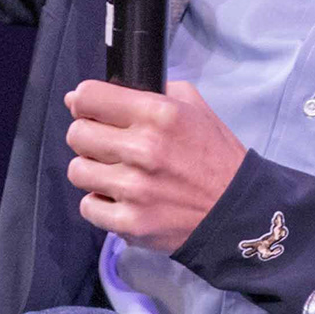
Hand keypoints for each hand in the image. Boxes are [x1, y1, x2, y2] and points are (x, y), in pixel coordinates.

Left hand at [62, 80, 247, 253]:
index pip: (89, 96)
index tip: (90, 111)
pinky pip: (88, 206)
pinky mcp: (131, 222)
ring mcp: (135, 189)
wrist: (237, 211)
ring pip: (77, 171)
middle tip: (108, 146)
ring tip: (115, 174)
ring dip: (93, 171)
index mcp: (159, 113)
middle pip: (77, 134)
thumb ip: (150, 91)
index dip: (84, 102)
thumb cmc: (214, 157)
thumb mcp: (194, 108)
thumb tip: (83, 96)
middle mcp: (144, 148)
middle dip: (89, 137)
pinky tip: (121, 199)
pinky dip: (100, 204)